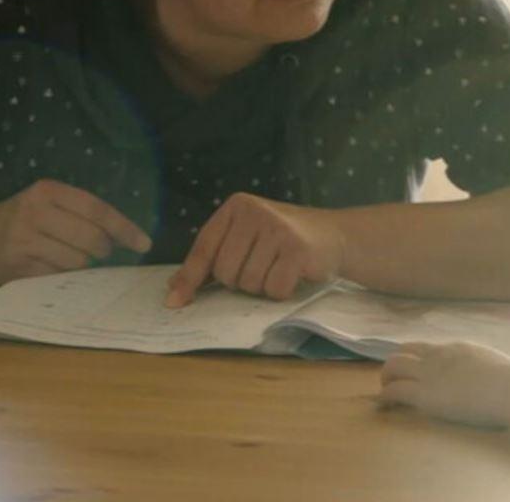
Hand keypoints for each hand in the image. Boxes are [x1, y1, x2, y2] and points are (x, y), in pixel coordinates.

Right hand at [0, 179, 150, 280]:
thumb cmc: (23, 216)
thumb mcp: (47, 200)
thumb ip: (80, 211)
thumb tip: (124, 234)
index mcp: (48, 191)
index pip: (97, 209)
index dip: (124, 228)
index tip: (144, 243)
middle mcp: (36, 213)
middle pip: (91, 239)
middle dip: (104, 249)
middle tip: (101, 250)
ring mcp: (26, 242)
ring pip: (78, 261)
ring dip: (84, 264)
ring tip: (71, 256)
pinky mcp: (20, 267)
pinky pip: (60, 276)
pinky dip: (66, 275)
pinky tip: (56, 266)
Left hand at [165, 193, 344, 306]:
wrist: (334, 234)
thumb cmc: (282, 240)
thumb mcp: (246, 238)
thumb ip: (213, 257)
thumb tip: (175, 289)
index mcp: (236, 207)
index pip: (204, 248)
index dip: (189, 278)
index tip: (175, 303)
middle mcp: (254, 212)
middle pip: (225, 271)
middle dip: (239, 282)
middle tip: (261, 268)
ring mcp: (277, 229)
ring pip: (249, 283)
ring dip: (262, 287)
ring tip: (278, 268)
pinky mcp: (297, 249)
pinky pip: (274, 289)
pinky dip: (281, 291)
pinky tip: (293, 274)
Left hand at [379, 341, 509, 427]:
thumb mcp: (498, 367)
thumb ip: (489, 370)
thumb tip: (500, 380)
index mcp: (458, 349)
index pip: (427, 347)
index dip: (416, 357)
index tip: (414, 368)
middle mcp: (439, 356)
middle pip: (403, 351)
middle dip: (395, 364)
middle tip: (393, 379)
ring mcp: (430, 373)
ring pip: (392, 367)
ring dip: (386, 378)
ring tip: (385, 391)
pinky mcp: (425, 394)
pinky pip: (394, 392)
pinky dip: (385, 397)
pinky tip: (383, 405)